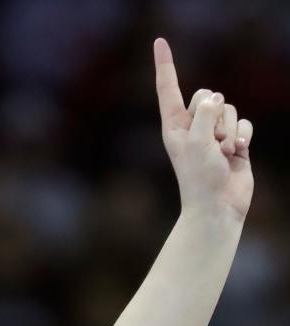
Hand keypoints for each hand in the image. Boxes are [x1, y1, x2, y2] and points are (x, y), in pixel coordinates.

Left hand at [154, 36, 253, 219]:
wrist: (218, 206)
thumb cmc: (199, 178)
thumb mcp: (197, 141)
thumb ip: (205, 113)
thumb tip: (216, 99)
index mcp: (174, 126)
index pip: (168, 88)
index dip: (166, 64)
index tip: (159, 41)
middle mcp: (192, 127)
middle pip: (207, 94)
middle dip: (214, 114)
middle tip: (212, 142)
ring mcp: (213, 133)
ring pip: (228, 108)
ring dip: (229, 130)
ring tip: (223, 152)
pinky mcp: (233, 141)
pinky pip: (244, 122)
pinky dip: (243, 136)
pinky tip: (238, 153)